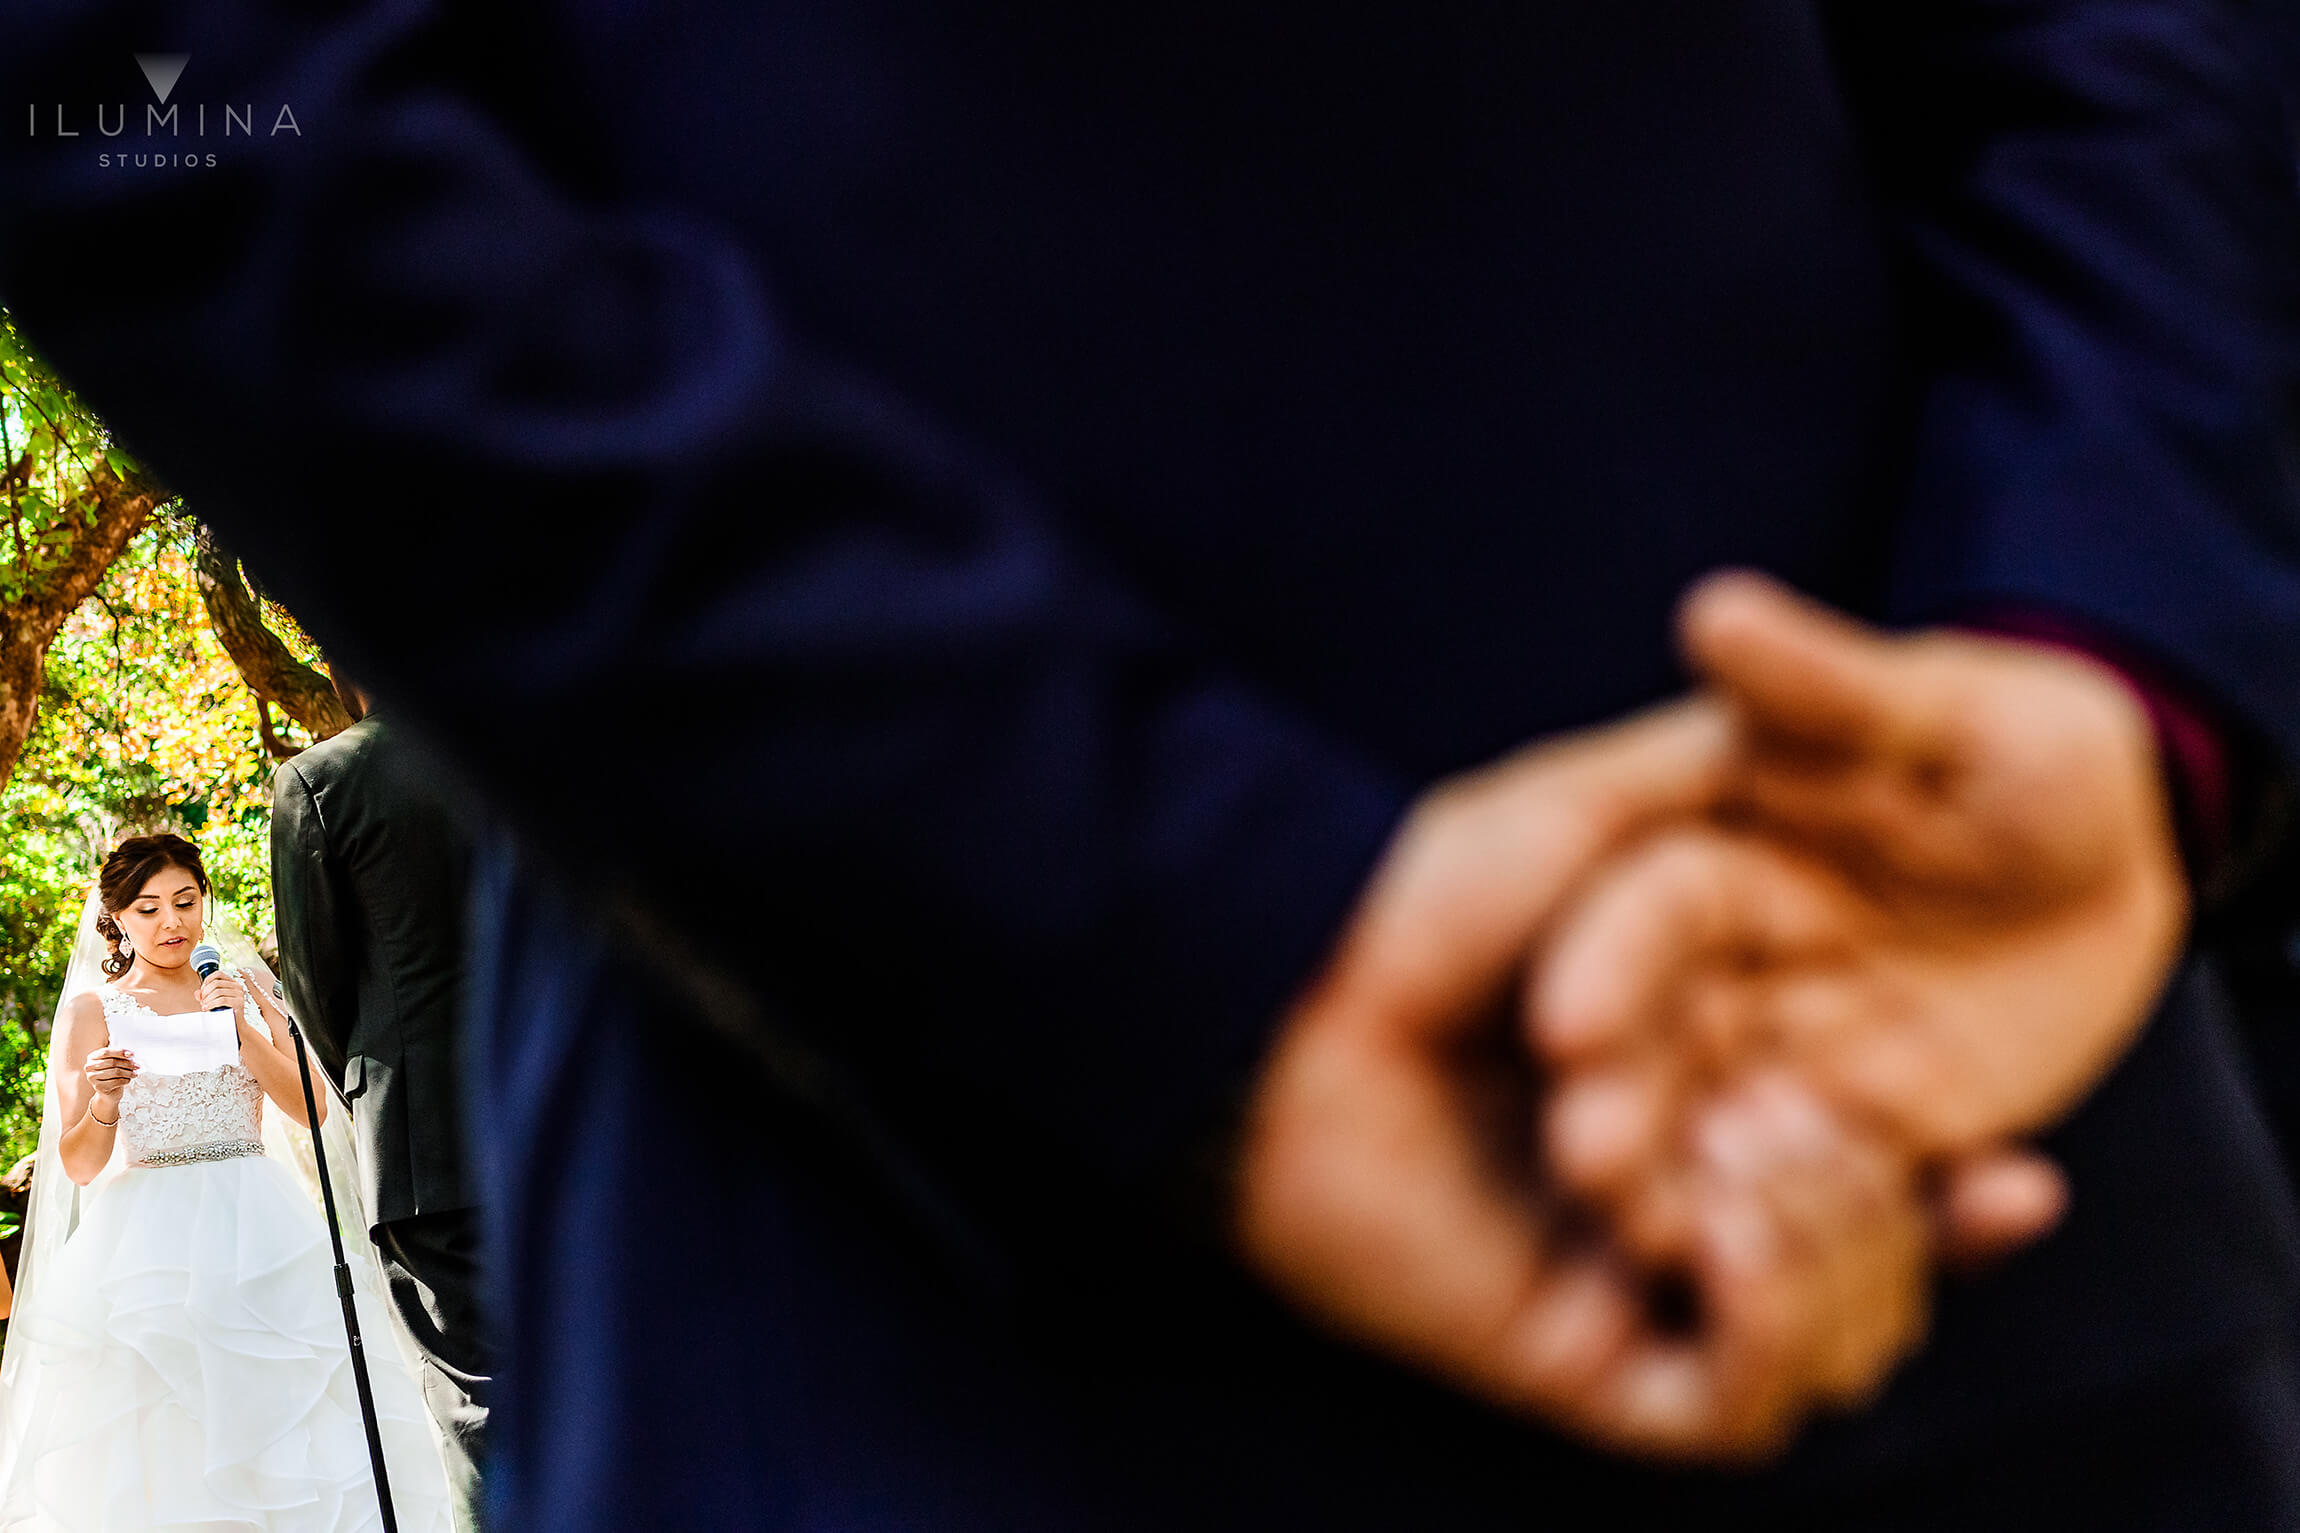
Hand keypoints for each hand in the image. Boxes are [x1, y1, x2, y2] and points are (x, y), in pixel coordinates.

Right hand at [83, 1046, 137, 1103]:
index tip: (132, 1054)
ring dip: (129, 1072)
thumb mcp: (114, 1062)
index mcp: (92, 1057)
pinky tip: (128, 1080)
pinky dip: (126, 1080)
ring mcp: (92, 1078)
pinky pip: (116, 1081)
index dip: (120, 1052)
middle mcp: (89, 1067)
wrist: (109, 1092)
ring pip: (115, 1071)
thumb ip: (120, 1056)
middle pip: (112, 1062)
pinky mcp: (98, 1087)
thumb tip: (130, 1054)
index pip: (105, 1052)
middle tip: (137, 1066)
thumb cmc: (112, 1074)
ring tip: (135, 1073)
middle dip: (127, 1063)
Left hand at [198, 969, 248, 1017]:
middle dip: (206, 992)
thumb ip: (205, 996)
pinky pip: (221, 1000)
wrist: (235, 1023)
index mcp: (232, 983)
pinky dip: (211, 1004)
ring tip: (204, 1005)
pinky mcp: (239, 1002)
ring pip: (218, 992)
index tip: (202, 990)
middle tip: (202, 1000)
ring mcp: (239, 994)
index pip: (219, 974)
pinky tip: (207, 1008)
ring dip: (208, 999)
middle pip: (216, 983)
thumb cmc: (224, 1010)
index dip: (208, 980)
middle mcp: (237, 986)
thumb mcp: (213, 1000)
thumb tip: (197, 993)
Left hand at [1237, 701, 1931, 1459]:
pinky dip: (1766, 1329)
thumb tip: (1804, 726)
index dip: (1962, 1180)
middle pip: (1882, 1256)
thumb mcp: (1583, 815)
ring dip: (1828, 1252)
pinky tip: (1714, 1236)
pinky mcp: (1594, 1362)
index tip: (2014, 1167)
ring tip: (1732, 1164)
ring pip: (1840, 1337)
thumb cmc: (1422, 913)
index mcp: (1718, 1093)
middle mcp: (1697, 1195)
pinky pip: (1743, 1404)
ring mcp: (1648, 1286)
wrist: (1288, 1020)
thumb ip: (1709, 775)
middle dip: (1876, 1194)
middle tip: (1791, 1116)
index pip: (1885, 1164)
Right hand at [1532, 573, 2181, 1236]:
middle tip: (1588, 1168)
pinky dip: (1809, 1213)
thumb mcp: (1940, 710)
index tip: (1562, 1027)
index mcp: (1713, 852)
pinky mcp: (1850, 1121)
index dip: (1600, 965)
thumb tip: (1715, 611)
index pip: (1641, 911)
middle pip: (1655, 1035)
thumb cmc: (2021, 754)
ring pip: (1716, 1120)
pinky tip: (1799, 1251)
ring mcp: (1781, 1046)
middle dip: (1618, 1099)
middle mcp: (1723, 962)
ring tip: (1670, 1243)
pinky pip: (1820, 1178)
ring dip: (1690, 1182)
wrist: (2105, 856)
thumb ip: (1820, 680)